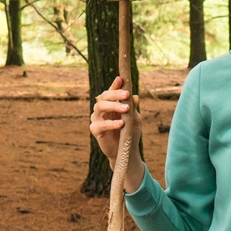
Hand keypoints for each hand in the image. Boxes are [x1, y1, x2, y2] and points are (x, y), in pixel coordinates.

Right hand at [89, 76, 144, 191]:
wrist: (126, 150)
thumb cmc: (130, 132)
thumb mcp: (135, 119)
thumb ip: (133, 109)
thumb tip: (136, 97)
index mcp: (111, 104)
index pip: (111, 92)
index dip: (114, 85)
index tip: (121, 79)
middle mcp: (102, 109)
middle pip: (104, 97)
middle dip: (115, 94)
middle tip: (127, 94)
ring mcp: (97, 119)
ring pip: (100, 107)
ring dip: (113, 106)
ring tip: (126, 109)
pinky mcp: (95, 130)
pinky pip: (101, 124)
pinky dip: (111, 123)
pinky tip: (121, 123)